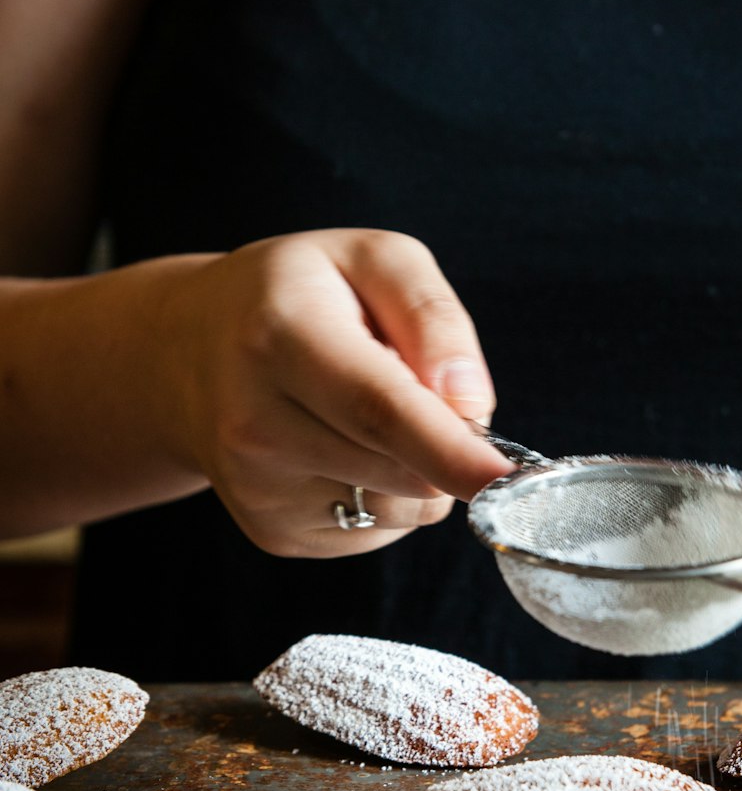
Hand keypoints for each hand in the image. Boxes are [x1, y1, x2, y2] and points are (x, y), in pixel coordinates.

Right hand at [157, 230, 510, 556]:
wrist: (188, 352)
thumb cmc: (298, 293)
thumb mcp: (371, 258)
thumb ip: (433, 317)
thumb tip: (470, 405)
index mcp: (282, 335)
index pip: (379, 408)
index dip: (450, 448)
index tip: (504, 477)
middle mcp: (257, 421)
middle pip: (403, 468)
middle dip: (448, 441)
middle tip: (415, 383)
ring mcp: (259, 488)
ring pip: (403, 508)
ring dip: (420, 468)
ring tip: (364, 411)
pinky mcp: (273, 533)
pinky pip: (379, 531)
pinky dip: (389, 492)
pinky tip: (344, 446)